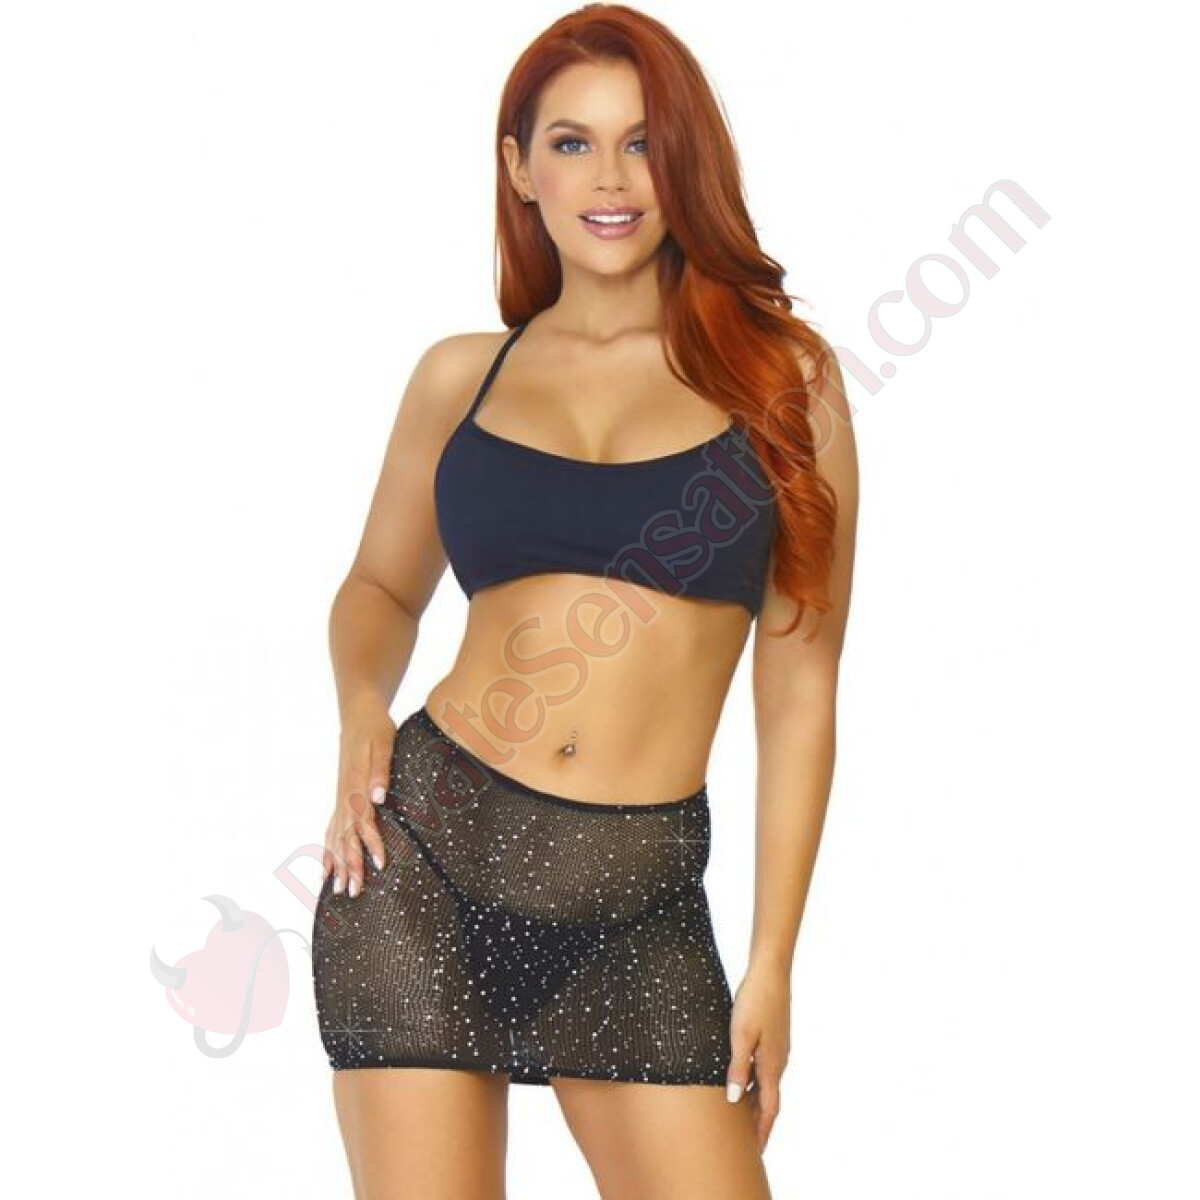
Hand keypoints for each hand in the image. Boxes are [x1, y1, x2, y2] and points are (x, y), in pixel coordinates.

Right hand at [322, 705, 396, 898]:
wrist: (359, 717)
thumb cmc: (376, 730)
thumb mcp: (384, 744)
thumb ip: (381, 771)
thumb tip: (378, 797)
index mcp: (357, 787)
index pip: (364, 823)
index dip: (371, 845)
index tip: (380, 866)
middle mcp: (345, 798)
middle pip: (346, 838)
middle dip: (351, 866)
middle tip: (355, 893)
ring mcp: (340, 801)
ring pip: (336, 838)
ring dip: (338, 865)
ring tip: (341, 890)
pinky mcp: (340, 800)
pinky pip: (330, 831)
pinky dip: (328, 852)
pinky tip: (326, 871)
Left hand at [725, 965, 791, 1153]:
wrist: (771, 971)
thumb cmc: (754, 1000)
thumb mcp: (741, 1035)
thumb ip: (737, 1068)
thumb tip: (733, 1100)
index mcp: (772, 1065)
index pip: (769, 1109)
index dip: (761, 1131)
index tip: (755, 1153)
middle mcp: (778, 1061)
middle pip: (768, 1100)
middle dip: (757, 1122)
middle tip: (746, 1144)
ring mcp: (778, 1049)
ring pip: (765, 1084)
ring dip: (754, 1102)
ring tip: (739, 1119)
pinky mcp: (774, 1038)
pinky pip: (764, 1069)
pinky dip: (754, 1083)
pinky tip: (741, 1080)